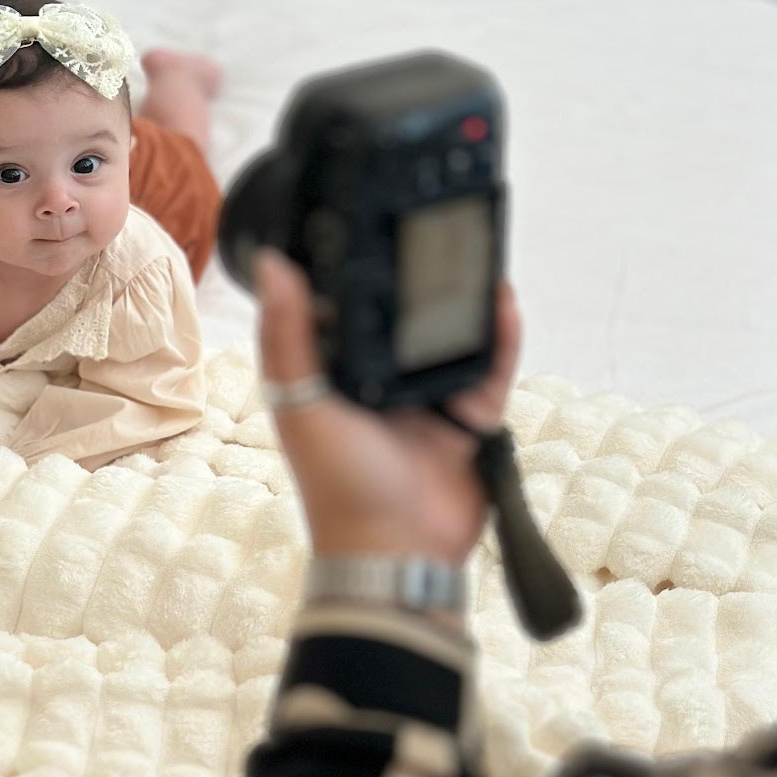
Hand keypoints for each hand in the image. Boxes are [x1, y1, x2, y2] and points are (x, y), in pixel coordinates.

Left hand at [256, 251, 521, 568]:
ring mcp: (428, 401)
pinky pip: (491, 368)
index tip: (360, 223)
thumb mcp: (302, 402)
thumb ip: (288, 336)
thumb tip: (274, 264)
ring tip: (470, 252)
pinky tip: (502, 299)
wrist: (400, 553)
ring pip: (451, 336)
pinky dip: (501, 335)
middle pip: (403, 319)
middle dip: (417, 279)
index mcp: (334, 377)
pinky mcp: (470, 419)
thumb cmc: (337, 487)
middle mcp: (381, 384)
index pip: (342, 311)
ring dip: (462, 300)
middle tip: (427, 228)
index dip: (351, 272)